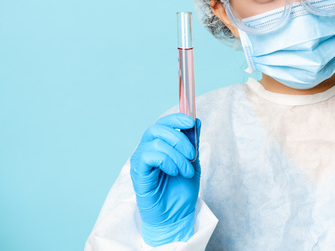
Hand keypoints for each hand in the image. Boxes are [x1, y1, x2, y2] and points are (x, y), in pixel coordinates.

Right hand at [130, 114, 200, 245]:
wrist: (176, 215)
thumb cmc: (181, 190)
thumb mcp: (193, 162)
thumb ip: (193, 142)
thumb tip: (196, 120)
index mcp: (158, 145)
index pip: (162, 123)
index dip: (176, 118)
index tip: (191, 122)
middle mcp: (146, 149)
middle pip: (157, 128)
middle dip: (179, 138)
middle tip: (193, 155)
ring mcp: (140, 161)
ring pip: (156, 143)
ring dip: (177, 155)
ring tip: (186, 171)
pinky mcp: (138, 173)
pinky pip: (149, 156)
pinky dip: (167, 161)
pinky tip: (174, 172)